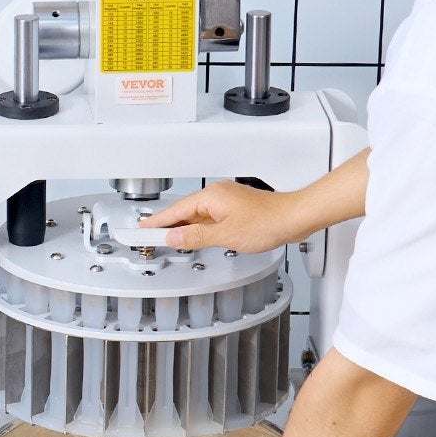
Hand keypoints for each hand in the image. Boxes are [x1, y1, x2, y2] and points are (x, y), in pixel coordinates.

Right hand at [138, 181, 303, 254]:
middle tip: (149, 239)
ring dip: (184, 228)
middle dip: (167, 226)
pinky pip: (209, 217)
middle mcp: (217, 195)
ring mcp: (226, 201)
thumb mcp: (225, 236)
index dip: (156, 223)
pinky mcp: (235, 209)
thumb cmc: (267, 222)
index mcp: (210, 197)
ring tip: (170, 242)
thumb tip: (175, 238)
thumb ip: (196, 237)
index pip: (175, 211)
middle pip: (184, 212)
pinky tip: (197, 238)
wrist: (293, 217)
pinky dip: (199, 228)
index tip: (141, 230)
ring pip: (197, 215)